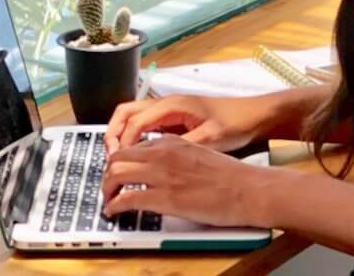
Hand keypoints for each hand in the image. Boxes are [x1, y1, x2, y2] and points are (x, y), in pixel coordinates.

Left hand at [101, 134, 279, 227]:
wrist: (247, 188)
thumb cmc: (229, 176)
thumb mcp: (199, 153)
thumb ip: (177, 156)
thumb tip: (162, 168)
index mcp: (173, 141)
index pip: (133, 145)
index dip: (120, 160)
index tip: (118, 172)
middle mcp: (163, 153)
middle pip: (118, 156)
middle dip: (106, 173)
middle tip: (107, 187)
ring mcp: (163, 174)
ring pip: (116, 173)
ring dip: (106, 188)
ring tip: (108, 199)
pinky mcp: (165, 197)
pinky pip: (127, 198)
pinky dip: (115, 206)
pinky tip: (114, 212)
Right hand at [105, 94, 272, 153]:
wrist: (254, 115)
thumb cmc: (235, 122)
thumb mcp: (210, 137)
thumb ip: (183, 145)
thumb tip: (158, 158)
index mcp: (172, 105)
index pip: (134, 122)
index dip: (122, 144)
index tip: (117, 165)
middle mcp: (166, 104)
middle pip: (126, 113)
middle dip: (113, 134)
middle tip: (111, 160)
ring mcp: (169, 111)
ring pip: (133, 118)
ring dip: (122, 135)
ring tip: (119, 161)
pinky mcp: (174, 120)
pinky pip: (145, 126)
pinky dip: (134, 138)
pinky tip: (138, 158)